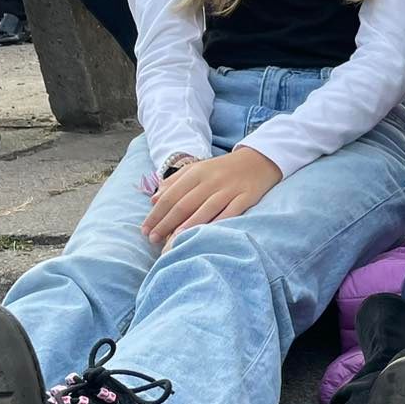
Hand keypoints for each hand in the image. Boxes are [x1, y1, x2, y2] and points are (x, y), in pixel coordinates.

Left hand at [141, 147, 282, 246]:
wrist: (259, 160)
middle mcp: (211, 181)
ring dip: (186, 227)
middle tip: (152, 240)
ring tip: (171, 242)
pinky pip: (230, 213)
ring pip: (204, 210)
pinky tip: (205, 235)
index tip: (145, 230)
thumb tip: (154, 200)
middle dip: (166, 224)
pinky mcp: (246, 198)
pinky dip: (216, 224)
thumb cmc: (223, 169)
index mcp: (196, 173)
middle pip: (184, 205)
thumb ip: (175, 182)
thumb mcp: (197, 169)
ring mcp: (229, 190)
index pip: (170, 196)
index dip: (156, 214)